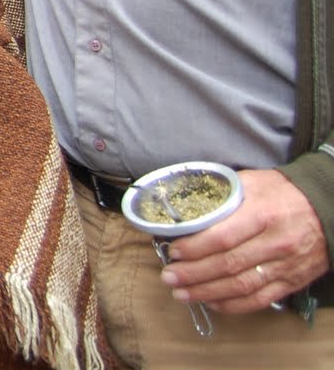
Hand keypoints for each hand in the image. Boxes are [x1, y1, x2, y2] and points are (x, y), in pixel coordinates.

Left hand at [160, 168, 329, 313]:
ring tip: (181, 293)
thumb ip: (222, 194)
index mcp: (263, 214)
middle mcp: (275, 243)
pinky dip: (233, 305)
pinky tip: (211, 302)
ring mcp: (285, 266)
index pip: (223, 237)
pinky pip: (260, 299)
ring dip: (207, 292)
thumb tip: (185, 205)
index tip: (174, 251)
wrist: (329, 210)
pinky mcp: (292, 282)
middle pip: (228, 264)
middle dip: (194, 274)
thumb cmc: (284, 193)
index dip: (195, 248)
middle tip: (169, 277)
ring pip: (241, 286)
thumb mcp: (253, 182)